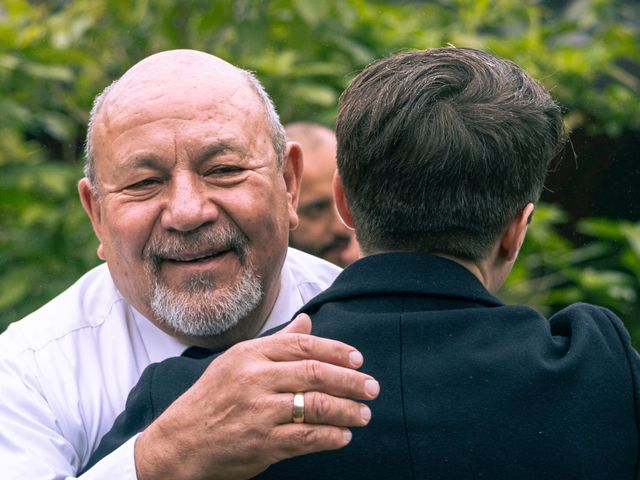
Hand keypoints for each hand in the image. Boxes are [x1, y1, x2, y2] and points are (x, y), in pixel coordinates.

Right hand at [134, 314, 379, 479]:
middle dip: (351, 381)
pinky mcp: (261, 443)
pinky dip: (330, 437)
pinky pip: (306, 438)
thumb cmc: (210, 399)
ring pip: (316, 406)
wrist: (178, 443)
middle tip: (372, 388)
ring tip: (364, 415)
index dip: (337, 351)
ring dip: (347, 411)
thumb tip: (307, 321)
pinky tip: (344, 437)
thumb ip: (276, 342)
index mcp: (250, 354)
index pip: (304, 345)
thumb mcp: (237, 362)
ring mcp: (258, 411)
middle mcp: (255, 379)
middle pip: (315, 373)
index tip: (359, 359)